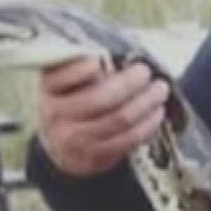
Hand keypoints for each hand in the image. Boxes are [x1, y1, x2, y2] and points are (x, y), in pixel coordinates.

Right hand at [35, 57, 169, 176]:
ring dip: (146, 103)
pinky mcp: (95, 156)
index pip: (62, 76)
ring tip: (160, 90)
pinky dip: (148, 124)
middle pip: (99, 99)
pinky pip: (128, 139)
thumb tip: (126, 55)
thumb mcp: (70, 79)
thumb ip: (90, 65)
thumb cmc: (74, 98)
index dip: (81, 68)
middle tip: (145, 72)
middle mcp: (57, 114)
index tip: (99, 59)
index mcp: (50, 88)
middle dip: (129, 83)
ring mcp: (75, 138)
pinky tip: (156, 112)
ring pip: (119, 120)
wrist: (62, 145)